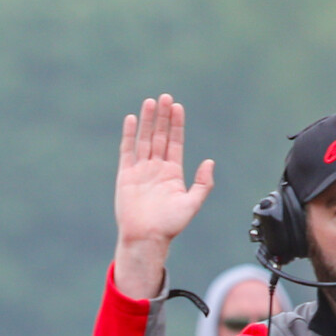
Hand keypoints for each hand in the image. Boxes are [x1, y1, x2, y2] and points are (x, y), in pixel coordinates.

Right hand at [112, 94, 214, 300]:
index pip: (175, 142)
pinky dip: (130, 135)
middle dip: (163, 117)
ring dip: (148, 121)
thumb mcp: (192, 204)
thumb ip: (203, 184)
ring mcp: (140, 170)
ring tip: (151, 102)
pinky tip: (132, 119)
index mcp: (172, 173)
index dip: (176, 124)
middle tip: (165, 97)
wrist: (146, 238)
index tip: (178, 107)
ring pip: (145, 140)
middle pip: (160, 136)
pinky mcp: (126, 175)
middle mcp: (156, 169)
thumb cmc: (169, 226)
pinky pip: (127, 151)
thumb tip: (209, 162)